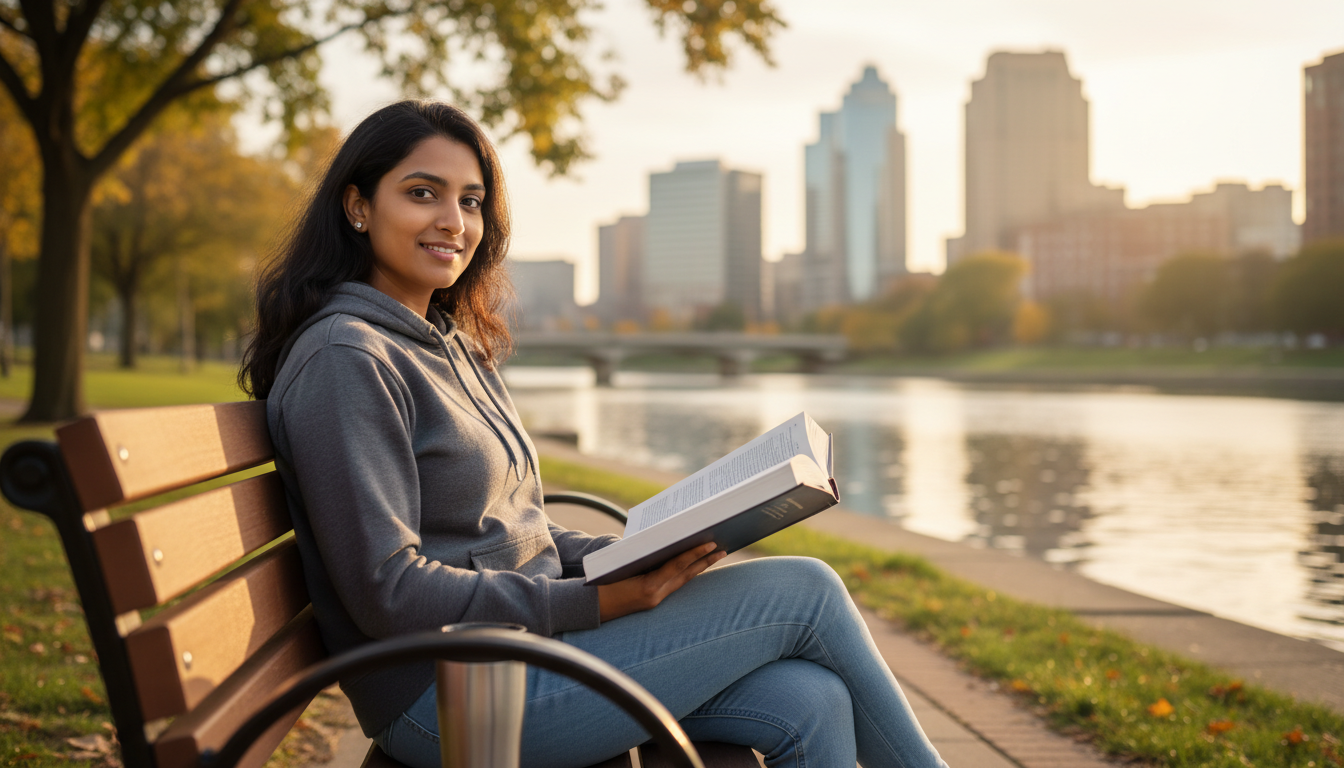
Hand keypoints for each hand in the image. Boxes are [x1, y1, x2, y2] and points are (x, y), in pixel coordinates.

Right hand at [597, 543, 725, 621]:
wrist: (587, 608)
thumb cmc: (600, 582)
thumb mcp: (620, 565)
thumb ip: (641, 555)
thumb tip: (665, 541)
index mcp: (647, 587)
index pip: (676, 566)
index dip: (694, 554)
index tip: (711, 543)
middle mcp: (654, 596)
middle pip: (686, 575)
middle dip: (705, 561)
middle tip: (723, 548)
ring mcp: (655, 600)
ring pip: (683, 580)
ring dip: (700, 567)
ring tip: (716, 554)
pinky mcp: (652, 601)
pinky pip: (674, 584)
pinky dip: (685, 573)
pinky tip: (696, 565)